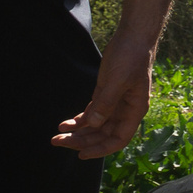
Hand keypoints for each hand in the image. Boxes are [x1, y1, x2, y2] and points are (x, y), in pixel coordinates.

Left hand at [52, 34, 154, 158]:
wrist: (133, 38)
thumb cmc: (131, 57)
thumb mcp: (118, 80)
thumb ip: (106, 103)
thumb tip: (93, 125)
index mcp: (134, 111)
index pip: (118, 139)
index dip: (101, 149)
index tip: (81, 154)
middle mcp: (125, 111)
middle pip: (103, 135)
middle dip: (82, 140)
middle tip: (58, 141)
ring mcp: (116, 103)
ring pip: (96, 126)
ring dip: (78, 132)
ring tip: (57, 135)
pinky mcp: (106, 94)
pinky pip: (92, 113)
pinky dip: (79, 120)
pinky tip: (66, 123)